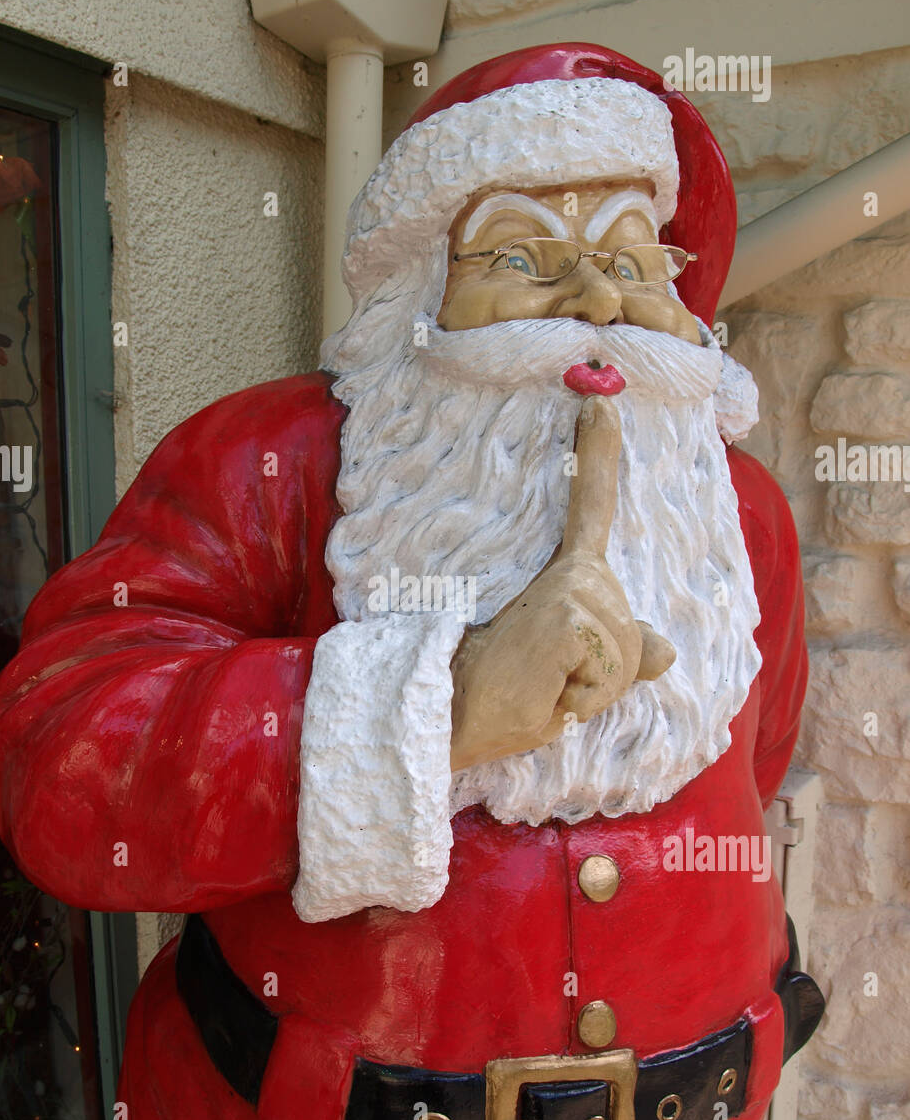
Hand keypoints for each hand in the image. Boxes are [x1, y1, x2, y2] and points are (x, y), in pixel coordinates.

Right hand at [450, 398, 674, 770]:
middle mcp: (573, 572)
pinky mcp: (574, 611)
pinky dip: (588, 695)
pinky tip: (550, 690)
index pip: (589, 511)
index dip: (598, 457)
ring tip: (545, 687)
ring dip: (595, 689)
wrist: (453, 716)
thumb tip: (667, 650)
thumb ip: (617, 655)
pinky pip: (614, 669)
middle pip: (632, 632)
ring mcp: (578, 587)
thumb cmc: (502, 698)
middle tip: (549, 683)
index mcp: (562, 575)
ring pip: (628, 654)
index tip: (600, 404)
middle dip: (606, 675)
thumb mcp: (570, 677)